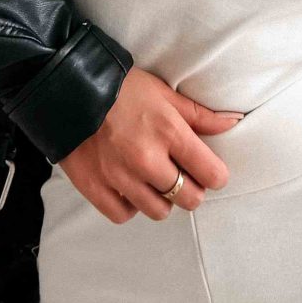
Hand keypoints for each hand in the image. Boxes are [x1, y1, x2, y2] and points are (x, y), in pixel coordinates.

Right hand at [59, 67, 243, 222]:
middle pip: (189, 199)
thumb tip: (234, 123)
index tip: (207, 169)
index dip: (214, 174)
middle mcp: (146, 159)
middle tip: (180, 174)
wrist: (67, 88)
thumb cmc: (121, 88)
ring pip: (159, 211)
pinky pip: (124, 214)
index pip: (212, 174)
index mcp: (169, 132)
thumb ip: (201, 115)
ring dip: (161, 198)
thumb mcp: (165, 93)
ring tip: (152, 179)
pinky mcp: (95, 187)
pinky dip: (130, 205)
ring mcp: (119, 176)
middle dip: (191, 189)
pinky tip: (129, 186)